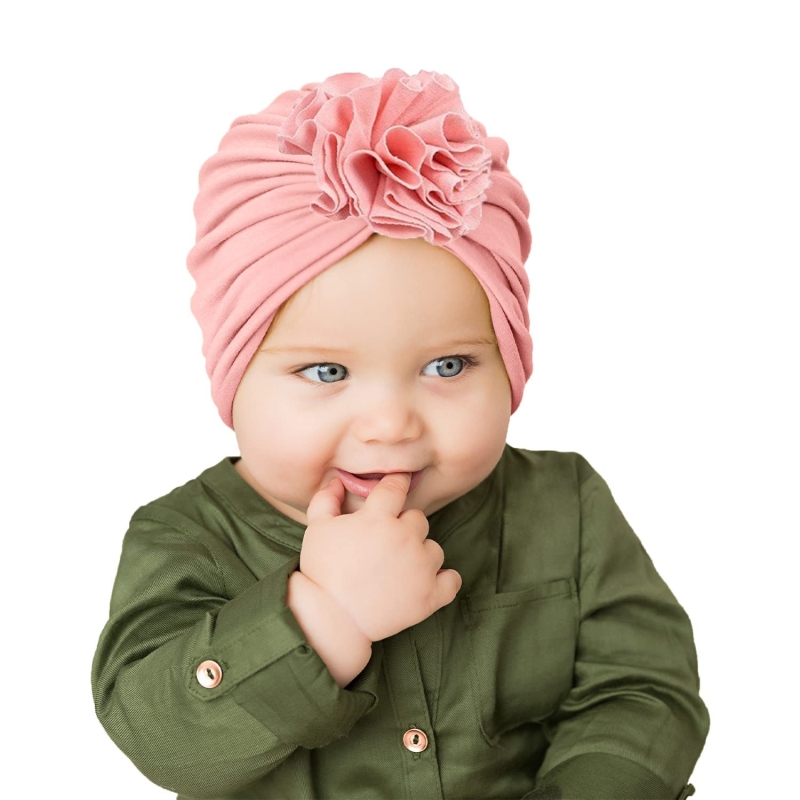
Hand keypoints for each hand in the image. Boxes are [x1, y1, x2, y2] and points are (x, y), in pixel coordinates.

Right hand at [299, 473, 462, 641]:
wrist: (331, 619)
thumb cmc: (321, 570)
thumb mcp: (317, 528)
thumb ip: (327, 499)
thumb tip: (338, 481)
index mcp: (379, 517)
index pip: (397, 486)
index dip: (397, 483)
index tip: (397, 485)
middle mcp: (405, 537)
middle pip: (417, 518)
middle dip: (404, 526)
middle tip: (385, 544)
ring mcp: (421, 567)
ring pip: (434, 548)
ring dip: (421, 554)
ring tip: (399, 568)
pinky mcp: (430, 595)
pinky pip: (452, 580)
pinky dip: (443, 580)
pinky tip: (427, 582)